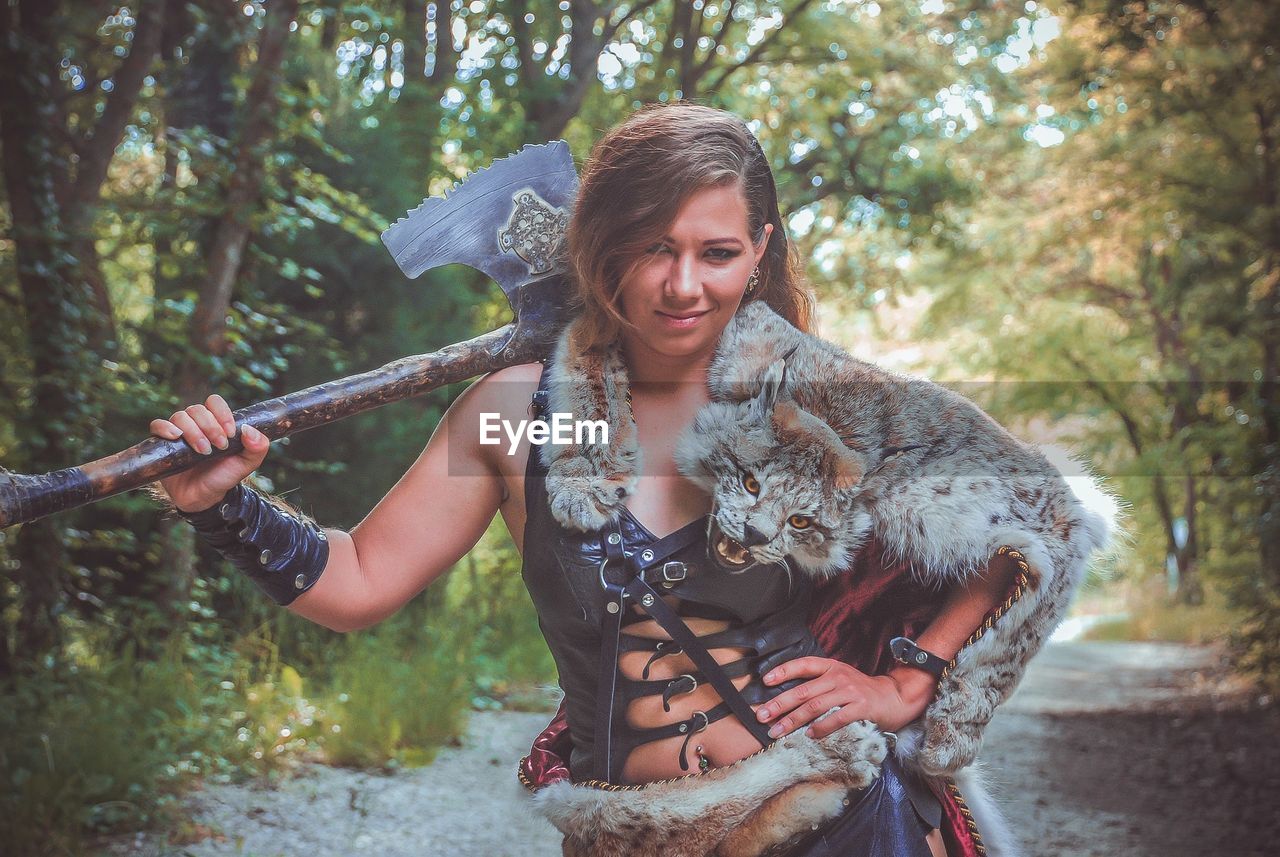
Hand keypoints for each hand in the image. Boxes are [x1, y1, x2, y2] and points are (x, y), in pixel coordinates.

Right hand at [150, 394, 271, 512]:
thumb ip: (258, 447)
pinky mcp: (162, 444)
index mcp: (215, 423)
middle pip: (197, 409)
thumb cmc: (224, 477)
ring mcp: (178, 433)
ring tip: (203, 451)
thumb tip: (249, 429)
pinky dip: (165, 427)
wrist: (204, 498)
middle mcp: (196, 424)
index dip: (222, 413)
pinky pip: (157, 425)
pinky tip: (176, 437)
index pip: (214, 402)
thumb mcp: (246, 464)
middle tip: (219, 446)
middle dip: (210, 426)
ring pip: (180, 416)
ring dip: (193, 431)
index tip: (230, 434)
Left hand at [754, 657, 933, 739]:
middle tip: (762, 716)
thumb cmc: (861, 691)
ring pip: (815, 706)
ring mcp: (850, 691)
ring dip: (793, 720)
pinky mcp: (861, 707)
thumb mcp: (840, 679)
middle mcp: (838, 676)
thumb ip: (819, 684)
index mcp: (831, 667)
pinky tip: (809, 735)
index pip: (803, 664)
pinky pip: (836, 718)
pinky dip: (821, 728)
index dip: (783, 671)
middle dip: (779, 704)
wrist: (895, 697)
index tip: (765, 680)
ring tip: (778, 731)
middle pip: (803, 690)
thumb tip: (788, 698)